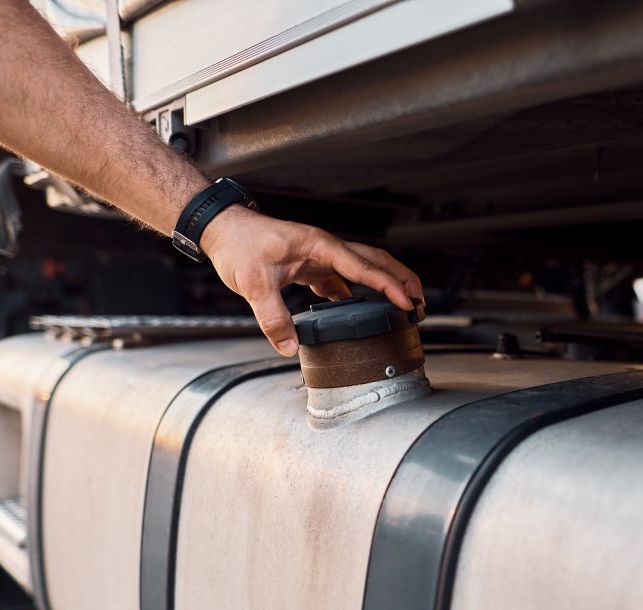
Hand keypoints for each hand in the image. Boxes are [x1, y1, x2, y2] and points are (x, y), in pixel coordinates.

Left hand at [200, 205, 423, 355]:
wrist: (221, 230)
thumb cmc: (237, 244)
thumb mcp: (253, 283)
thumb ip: (273, 317)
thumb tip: (290, 347)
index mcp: (319, 245)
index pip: (362, 266)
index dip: (387, 285)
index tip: (405, 302)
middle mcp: (325, 248)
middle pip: (375, 260)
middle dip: (401, 279)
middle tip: (420, 302)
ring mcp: (320, 256)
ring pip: (363, 268)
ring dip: (385, 283)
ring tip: (403, 304)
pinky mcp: (312, 266)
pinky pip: (344, 279)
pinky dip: (360, 292)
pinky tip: (362, 309)